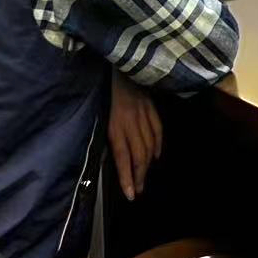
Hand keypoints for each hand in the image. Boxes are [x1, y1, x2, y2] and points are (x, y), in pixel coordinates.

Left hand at [108, 74, 161, 200]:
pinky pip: (157, 130)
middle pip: (139, 155)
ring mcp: (144, 114)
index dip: (127, 177)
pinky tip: (155, 156)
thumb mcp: (99, 112)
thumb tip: (109, 154)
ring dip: (148, 164)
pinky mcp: (151, 107)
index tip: (131, 195)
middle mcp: (131, 122)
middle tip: (139, 191)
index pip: (123, 156)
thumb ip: (106, 132)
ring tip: (145, 178)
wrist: (118, 62)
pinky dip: (158, 145)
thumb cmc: (103, 89)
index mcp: (115, 124)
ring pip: (150, 145)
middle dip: (139, 176)